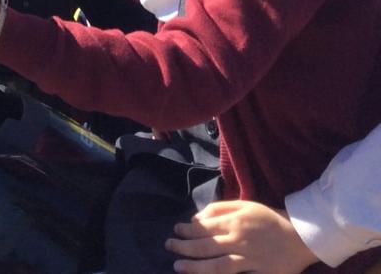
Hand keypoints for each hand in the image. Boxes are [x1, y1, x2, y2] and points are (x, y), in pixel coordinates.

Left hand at [166, 201, 320, 273]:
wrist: (304, 235)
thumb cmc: (270, 219)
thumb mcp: (245, 205)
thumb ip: (219, 210)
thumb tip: (195, 219)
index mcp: (236, 223)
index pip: (203, 228)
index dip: (185, 231)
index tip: (175, 231)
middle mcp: (240, 242)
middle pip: (205, 248)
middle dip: (183, 248)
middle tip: (169, 247)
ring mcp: (251, 261)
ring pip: (217, 267)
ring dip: (194, 268)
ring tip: (178, 266)